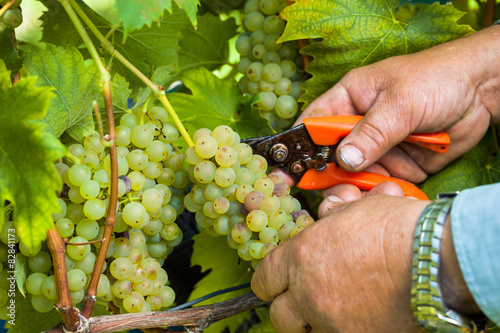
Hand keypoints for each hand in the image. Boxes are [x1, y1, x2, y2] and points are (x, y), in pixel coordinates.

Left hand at [251, 188, 478, 331]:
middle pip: (278, 314)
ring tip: (334, 306)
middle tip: (301, 298)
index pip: (265, 277)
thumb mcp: (357, 211)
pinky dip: (343, 327)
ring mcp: (332, 322)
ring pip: (306, 331)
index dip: (269, 279)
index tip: (275, 281)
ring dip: (314, 319)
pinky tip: (359, 315)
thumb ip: (332, 219)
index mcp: (302, 257)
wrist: (436, 259)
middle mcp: (309, 293)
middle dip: (287, 306)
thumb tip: (327, 215)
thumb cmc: (399, 229)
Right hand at [296, 25, 499, 183]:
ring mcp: (380, 149)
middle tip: (340, 187)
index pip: (314, 125)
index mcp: (349, 100)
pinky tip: (395, 188)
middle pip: (332, 158)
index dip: (299, 148)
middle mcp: (360, 127)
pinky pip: (385, 185)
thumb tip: (345, 161)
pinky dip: (388, 191)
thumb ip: (372, 132)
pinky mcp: (401, 166)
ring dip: (365, 184)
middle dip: (334, 174)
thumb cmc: (436, 80)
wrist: (483, 91)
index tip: (287, 172)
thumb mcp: (400, 102)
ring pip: (358, 176)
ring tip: (378, 184)